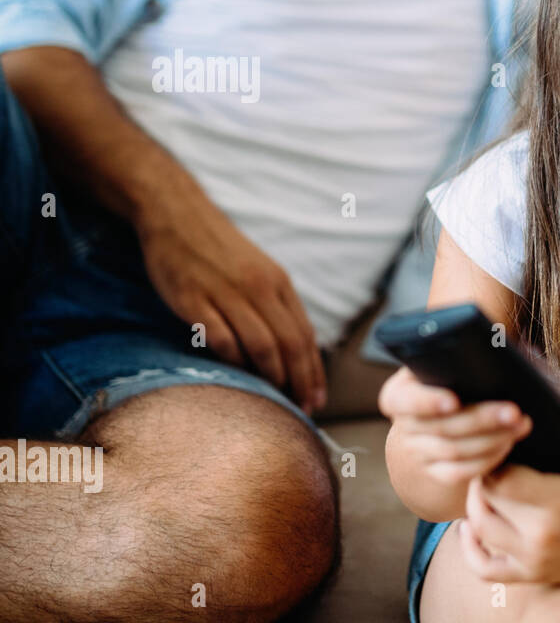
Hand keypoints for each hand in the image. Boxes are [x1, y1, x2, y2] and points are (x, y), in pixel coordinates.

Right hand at [134, 192, 327, 413]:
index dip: (313, 370)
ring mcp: (226, 294)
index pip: (304, 335)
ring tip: (274, 395)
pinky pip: (221, 338)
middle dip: (300, 380)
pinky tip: (236, 371)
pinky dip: (232, 359)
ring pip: (261, 344)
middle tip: (302, 408)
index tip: (317, 398)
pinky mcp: (194, 300)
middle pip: (289, 344)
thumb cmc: (219, 251)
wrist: (178, 215)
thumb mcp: (260, 271)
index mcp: (278, 283)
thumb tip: (295, 351)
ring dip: (271, 375)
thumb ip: (276, 306)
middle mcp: (258, 288)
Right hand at [379, 366, 531, 486]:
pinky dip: (487, 459)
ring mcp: (418, 453)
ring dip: (493, 439)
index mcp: (400, 393)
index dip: (427, 401)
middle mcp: (404, 426)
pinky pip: (459, 473)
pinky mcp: (435, 473)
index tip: (454, 401)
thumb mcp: (445, 369)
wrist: (436, 428)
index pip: (403, 399)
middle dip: (482, 419)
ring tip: (521, 425)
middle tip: (514, 411)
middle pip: (442, 426)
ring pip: (455, 450)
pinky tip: (508, 444)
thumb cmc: (451, 385)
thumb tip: (495, 344)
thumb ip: (459, 359)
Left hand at [458, 390, 559, 583]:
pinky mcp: (533, 576)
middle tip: (489, 456)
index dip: (495, 456)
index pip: (502, 479)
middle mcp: (542, 537)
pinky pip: (485, 569)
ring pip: (480, 530)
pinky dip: (469, 549)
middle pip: (486, 501)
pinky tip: (469, 527)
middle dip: (483, 475)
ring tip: (485, 482)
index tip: (503, 441)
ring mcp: (535, 561)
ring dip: (474, 504)